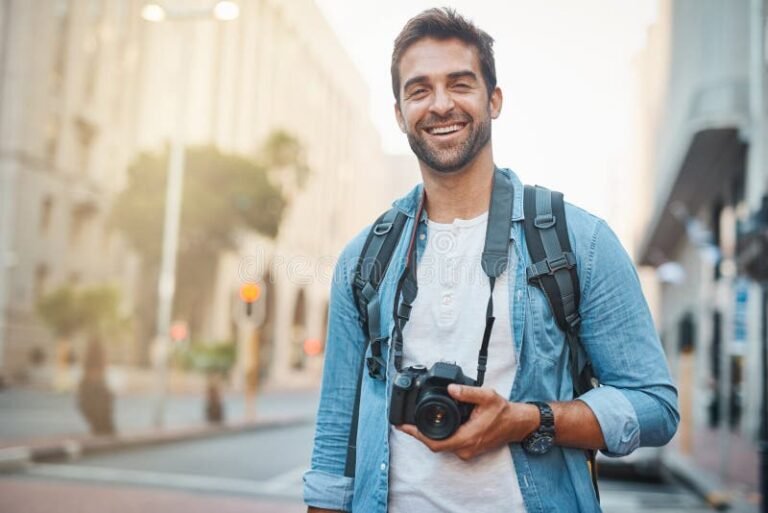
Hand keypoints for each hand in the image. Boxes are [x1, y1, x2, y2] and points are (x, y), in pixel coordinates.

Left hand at [397, 384, 538, 460]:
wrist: (516, 424)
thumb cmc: (503, 412)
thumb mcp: (486, 396)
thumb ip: (468, 392)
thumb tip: (451, 388)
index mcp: (468, 437)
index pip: (435, 442)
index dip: (417, 435)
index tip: (403, 427)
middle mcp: (465, 448)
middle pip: (434, 445)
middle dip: (418, 434)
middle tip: (404, 423)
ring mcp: (467, 451)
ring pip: (441, 446)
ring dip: (427, 436)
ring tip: (414, 423)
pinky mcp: (468, 449)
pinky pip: (448, 445)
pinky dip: (438, 436)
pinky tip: (431, 426)